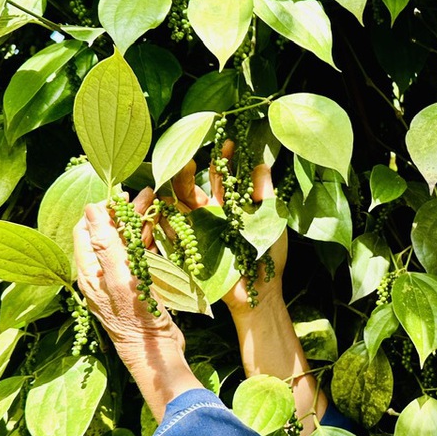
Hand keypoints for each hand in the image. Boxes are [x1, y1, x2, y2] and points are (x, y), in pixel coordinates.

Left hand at [74, 201, 201, 420]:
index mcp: (89, 271)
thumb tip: (91, 208)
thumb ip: (105, 242)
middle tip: (144, 193)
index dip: (101, 209)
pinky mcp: (137, 286)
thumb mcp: (120, 276)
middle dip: (122, 211)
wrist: (156, 353)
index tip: (121, 194)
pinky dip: (145, 239)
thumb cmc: (136, 315)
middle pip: (106, 233)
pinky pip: (137, 256)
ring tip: (154, 201)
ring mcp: (119, 280)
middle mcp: (100, 274)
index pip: (86, 229)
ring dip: (136, 221)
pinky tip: (157, 227)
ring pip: (123, 242)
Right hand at [156, 140, 288, 313]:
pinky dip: (168, 218)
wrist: (261, 293)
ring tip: (175, 172)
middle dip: (189, 169)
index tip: (228, 142)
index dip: (224, 160)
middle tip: (190, 154)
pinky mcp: (191, 249)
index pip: (222, 177)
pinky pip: (175, 231)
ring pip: (180, 205)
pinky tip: (164, 204)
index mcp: (230, 206)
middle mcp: (211, 215)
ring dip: (176, 187)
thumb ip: (265, 196)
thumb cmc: (270, 257)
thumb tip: (261, 166)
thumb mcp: (272, 222)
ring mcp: (199, 231)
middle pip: (193, 187)